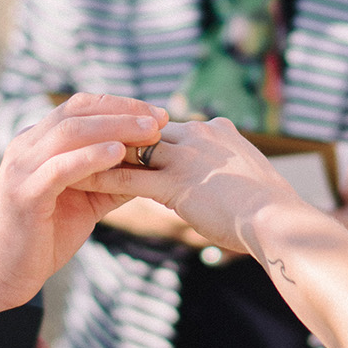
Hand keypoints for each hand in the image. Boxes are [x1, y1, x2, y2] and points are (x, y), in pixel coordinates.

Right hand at [0, 93, 167, 315]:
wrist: (3, 272)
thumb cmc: (45, 235)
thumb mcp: (87, 200)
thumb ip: (113, 179)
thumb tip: (154, 165)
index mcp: (39, 143)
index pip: (82, 107)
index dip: (121, 105)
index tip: (159, 114)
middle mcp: (27, 147)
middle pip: (78, 112)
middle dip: (124, 111)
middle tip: (162, 119)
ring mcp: (23, 168)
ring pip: (70, 133)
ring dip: (115, 128)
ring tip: (150, 132)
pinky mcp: (24, 193)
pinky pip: (60, 167)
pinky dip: (90, 157)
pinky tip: (118, 153)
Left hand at [70, 117, 306, 255]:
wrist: (280, 221)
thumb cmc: (271, 211)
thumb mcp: (250, 180)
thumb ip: (230, 172)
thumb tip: (225, 184)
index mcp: (218, 131)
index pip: (167, 125)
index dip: (141, 133)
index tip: (117, 137)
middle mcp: (200, 135)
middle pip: (142, 130)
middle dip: (111, 137)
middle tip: (79, 143)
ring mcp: (187, 157)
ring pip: (130, 150)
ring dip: (97, 155)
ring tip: (67, 162)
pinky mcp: (176, 183)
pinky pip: (128, 179)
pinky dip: (100, 180)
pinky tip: (75, 186)